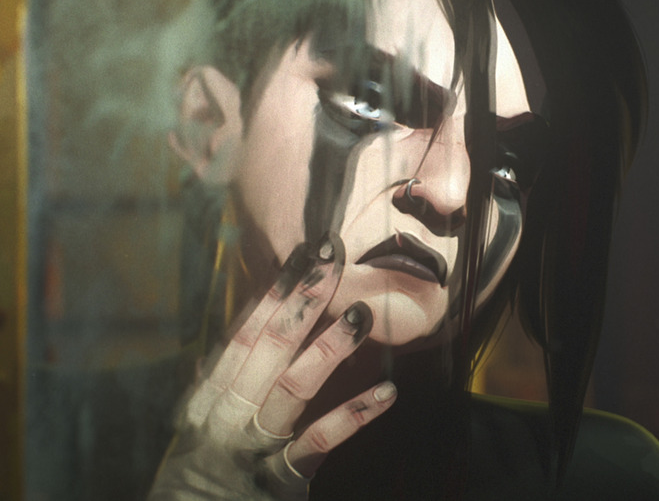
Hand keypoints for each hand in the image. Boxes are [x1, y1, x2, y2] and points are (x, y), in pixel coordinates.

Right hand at [149, 234, 396, 499]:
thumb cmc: (195, 481)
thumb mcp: (197, 432)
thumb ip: (217, 392)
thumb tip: (227, 352)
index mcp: (209, 398)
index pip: (244, 334)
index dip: (276, 293)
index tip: (303, 256)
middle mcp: (225, 416)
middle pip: (267, 348)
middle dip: (303, 300)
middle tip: (333, 257)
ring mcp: (251, 448)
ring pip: (291, 388)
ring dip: (328, 348)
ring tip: (362, 315)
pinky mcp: (276, 483)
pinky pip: (317, 444)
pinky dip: (352, 417)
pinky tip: (386, 393)